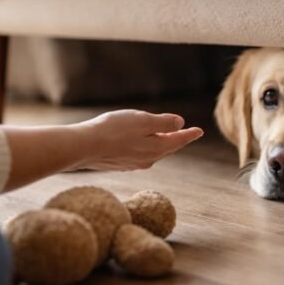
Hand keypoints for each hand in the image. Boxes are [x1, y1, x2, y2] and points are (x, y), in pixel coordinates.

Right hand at [74, 110, 203, 170]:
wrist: (84, 147)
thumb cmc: (113, 130)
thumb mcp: (143, 120)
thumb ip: (163, 123)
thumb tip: (180, 124)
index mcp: (157, 148)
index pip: (178, 140)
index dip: (190, 134)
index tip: (200, 131)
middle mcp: (148, 160)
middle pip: (167, 148)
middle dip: (176, 140)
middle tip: (186, 134)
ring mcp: (133, 164)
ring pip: (153, 152)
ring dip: (161, 143)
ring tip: (165, 137)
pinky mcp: (120, 164)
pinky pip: (140, 155)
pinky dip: (146, 147)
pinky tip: (141, 144)